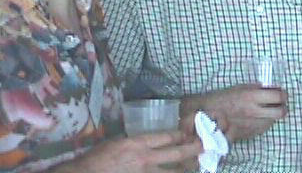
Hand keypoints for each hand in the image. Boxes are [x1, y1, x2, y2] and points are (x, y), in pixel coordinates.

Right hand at [68, 130, 202, 172]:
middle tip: (203, 147)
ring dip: (185, 169)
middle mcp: (145, 159)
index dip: (180, 135)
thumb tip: (151, 140)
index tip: (189, 133)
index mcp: (138, 144)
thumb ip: (136, 141)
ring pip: (172, 172)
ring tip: (196, 166)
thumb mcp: (118, 142)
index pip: (166, 137)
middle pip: (175, 153)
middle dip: (191, 149)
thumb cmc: (98, 158)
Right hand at [182, 84, 287, 141]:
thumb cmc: (224, 98)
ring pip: (273, 121)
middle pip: (281, 112)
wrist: (208, 115)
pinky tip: (255, 117)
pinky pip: (264, 127)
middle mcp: (255, 112)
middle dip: (283, 107)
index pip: (279, 97)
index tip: (282, 93)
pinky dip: (264, 122)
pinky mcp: (251, 134)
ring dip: (273, 115)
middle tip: (279, 104)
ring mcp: (253, 124)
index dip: (283, 94)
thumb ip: (257, 89)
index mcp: (252, 96)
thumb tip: (273, 88)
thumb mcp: (241, 87)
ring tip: (265, 110)